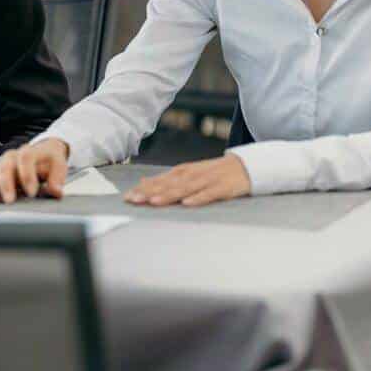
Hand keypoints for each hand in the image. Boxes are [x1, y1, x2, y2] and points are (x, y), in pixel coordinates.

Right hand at [0, 139, 69, 203]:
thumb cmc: (49, 160)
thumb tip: (55, 191)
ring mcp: (4, 163)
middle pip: (6, 164)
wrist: (43, 152)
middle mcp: (15, 155)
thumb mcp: (58, 165)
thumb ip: (57, 178)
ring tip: (0, 202)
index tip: (31, 192)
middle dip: (7, 183)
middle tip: (10, 200)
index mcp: (31, 151)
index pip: (26, 158)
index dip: (27, 175)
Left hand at [123, 155, 250, 207]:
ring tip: (154, 202)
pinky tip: (188, 203)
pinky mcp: (222, 188)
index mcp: (181, 172)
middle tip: (134, 200)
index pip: (158, 181)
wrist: (244, 166)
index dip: (142, 189)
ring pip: (185, 188)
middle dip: (149, 193)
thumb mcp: (188, 173)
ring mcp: (206, 180)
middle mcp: (191, 175)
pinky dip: (198, 198)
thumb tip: (144, 182)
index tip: (127, 197)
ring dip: (168, 195)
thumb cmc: (212, 173)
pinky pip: (209, 194)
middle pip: (167, 185)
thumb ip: (166, 180)